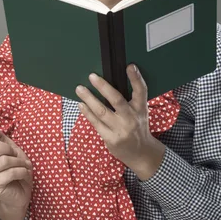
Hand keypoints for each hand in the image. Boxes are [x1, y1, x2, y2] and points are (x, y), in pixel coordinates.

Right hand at [0, 115, 32, 208]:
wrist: (22, 191)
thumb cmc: (16, 168)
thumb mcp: (10, 148)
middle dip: (6, 148)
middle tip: (14, 154)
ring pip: (3, 160)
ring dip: (19, 162)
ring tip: (22, 166)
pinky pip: (10, 172)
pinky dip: (22, 171)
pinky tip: (23, 175)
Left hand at [75, 64, 165, 179]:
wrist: (141, 153)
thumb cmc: (137, 126)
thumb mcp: (140, 112)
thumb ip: (130, 99)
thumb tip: (110, 81)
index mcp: (141, 108)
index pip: (141, 91)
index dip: (136, 78)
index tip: (130, 66)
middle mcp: (131, 118)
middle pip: (117, 100)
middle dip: (103, 87)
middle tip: (92, 76)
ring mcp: (121, 129)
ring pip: (102, 111)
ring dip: (89, 98)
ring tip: (79, 88)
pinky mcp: (111, 139)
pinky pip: (96, 123)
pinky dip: (87, 112)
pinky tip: (81, 104)